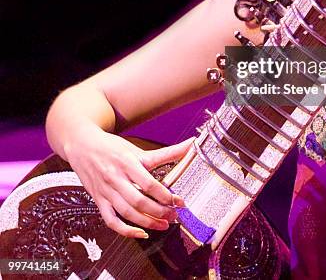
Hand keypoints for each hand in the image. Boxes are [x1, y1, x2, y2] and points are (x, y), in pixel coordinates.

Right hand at [65, 129, 192, 238]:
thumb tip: (190, 145)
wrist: (82, 145)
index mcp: (127, 162)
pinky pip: (111, 221)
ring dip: (148, 222)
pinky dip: (126, 230)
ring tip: (163, 225)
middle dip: (160, 211)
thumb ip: (164, 153)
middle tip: (174, 215)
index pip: (149, 184)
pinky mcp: (99, 201)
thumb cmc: (111, 146)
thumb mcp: (137, 149)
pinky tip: (140, 233)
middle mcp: (115, 178)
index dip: (166, 195)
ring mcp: (106, 191)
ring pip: (128, 213)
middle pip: (139, 201)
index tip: (179, 201)